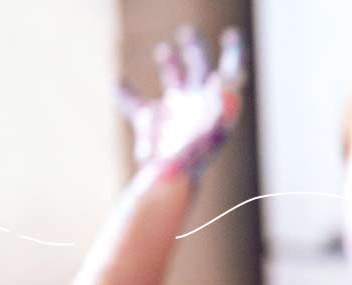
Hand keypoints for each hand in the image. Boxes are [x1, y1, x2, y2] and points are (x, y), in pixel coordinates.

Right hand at [117, 26, 245, 180]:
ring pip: (173, 82)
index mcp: (213, 103)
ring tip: (164, 50)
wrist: (169, 182)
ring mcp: (174, 113)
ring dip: (169, 64)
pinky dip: (125, 93)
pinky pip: (135, 103)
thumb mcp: (210, 131)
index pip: (228, 73)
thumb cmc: (192, 160)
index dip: (233, 54)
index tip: (231, 36)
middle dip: (195, 50)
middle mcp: (196, 105)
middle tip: (188, 34)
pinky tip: (118, 82)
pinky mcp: (149, 123)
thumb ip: (221, 108)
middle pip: (198, 70)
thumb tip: (230, 84)